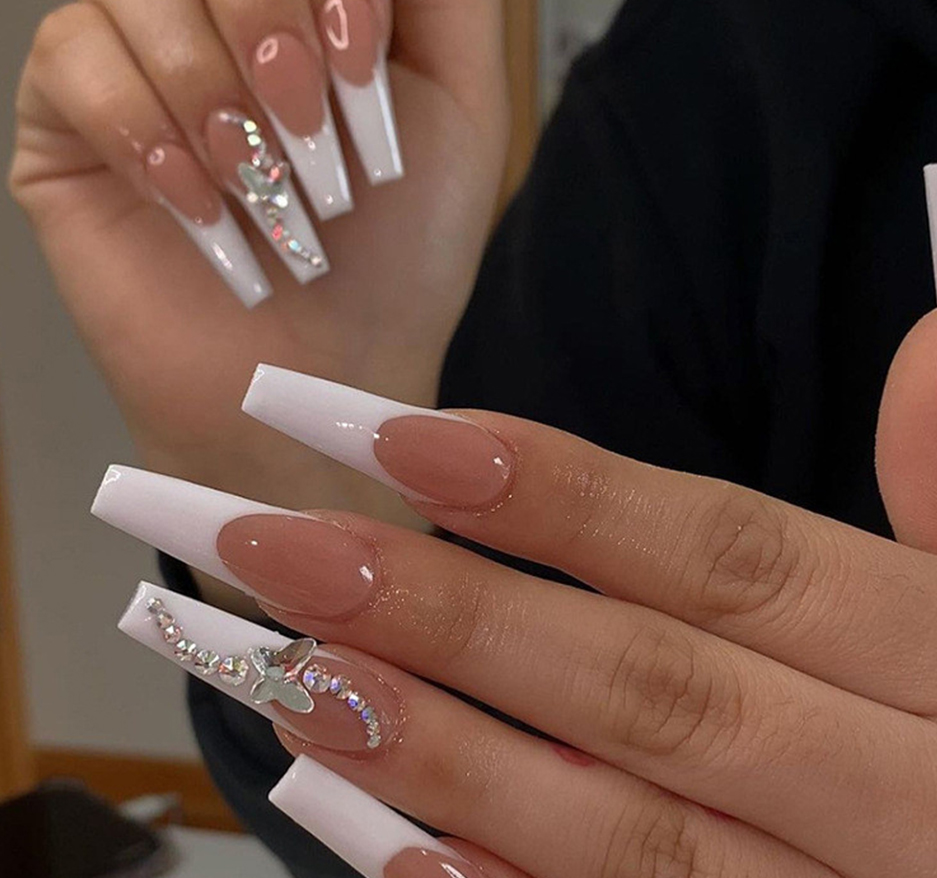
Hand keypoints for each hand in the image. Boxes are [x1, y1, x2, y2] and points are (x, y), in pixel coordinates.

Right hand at [9, 0, 506, 520]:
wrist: (327, 379)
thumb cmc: (399, 263)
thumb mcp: (462, 112)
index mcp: (307, 4)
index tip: (359, 66)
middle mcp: (218, 16)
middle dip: (272, 32)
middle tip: (311, 136)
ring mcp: (138, 61)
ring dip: (216, 101)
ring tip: (262, 194)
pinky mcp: (71, 122)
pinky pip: (74, 58)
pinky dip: (145, 133)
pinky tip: (196, 206)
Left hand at [99, 278, 936, 877]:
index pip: (727, 557)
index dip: (560, 494)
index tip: (403, 440)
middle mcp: (909, 809)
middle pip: (641, 687)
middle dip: (449, 615)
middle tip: (285, 548)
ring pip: (622, 846)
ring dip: (446, 765)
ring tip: (303, 683)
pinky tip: (405, 864)